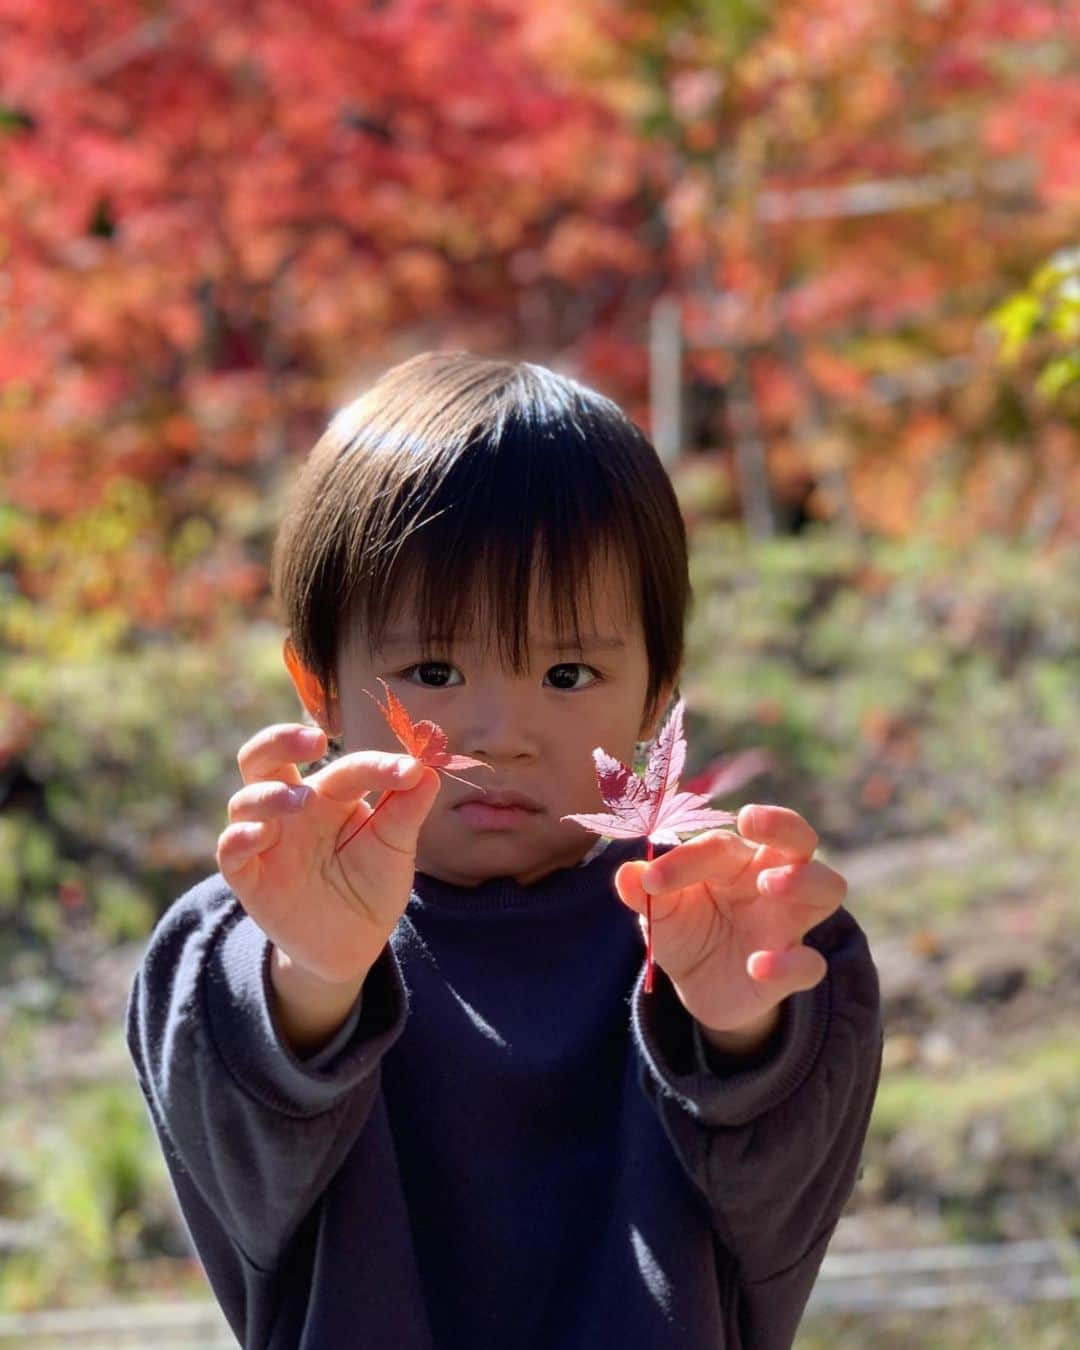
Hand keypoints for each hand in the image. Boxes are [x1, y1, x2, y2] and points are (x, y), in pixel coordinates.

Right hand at [216, 723, 440, 986]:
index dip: (377, 765)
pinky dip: (242, 836)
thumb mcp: (395, 846)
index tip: (411, 771)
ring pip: (245, 799)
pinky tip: (262, 833)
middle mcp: (292, 808)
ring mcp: (266, 839)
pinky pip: (230, 849)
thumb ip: (407, 808)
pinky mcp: (248, 875)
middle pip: (265, 756)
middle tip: (316, 740)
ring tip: (301, 799)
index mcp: (329, 794)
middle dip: (282, 739)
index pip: (346, 768)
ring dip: (270, 794)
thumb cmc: (372, 884)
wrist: (354, 943)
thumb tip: (428, 768)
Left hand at [613, 804, 846, 1037]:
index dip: (686, 858)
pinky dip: (790, 963)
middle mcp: (771, 879)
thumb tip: (627, 873)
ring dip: (803, 879)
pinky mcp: (794, 968)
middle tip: (751, 821)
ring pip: (828, 886)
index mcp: (736, 859)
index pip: (720, 844)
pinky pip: (810, 963)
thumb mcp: (659, 914)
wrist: (698, 987)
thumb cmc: (685, 929)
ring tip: (769, 885)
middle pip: (799, 837)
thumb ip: (646, 893)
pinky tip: (758, 966)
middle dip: (782, 823)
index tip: (651, 881)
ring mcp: (789, 922)